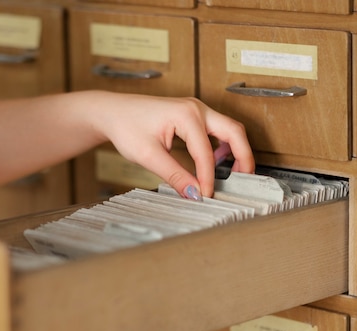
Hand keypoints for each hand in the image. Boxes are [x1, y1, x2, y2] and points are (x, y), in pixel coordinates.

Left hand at [92, 93, 254, 197]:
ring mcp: (196, 109)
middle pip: (234, 131)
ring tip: (235, 174)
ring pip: (229, 128)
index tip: (207, 196)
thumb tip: (193, 193)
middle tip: (245, 181)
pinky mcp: (192, 115)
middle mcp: (196, 108)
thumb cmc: (125, 126)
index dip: (208, 178)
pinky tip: (219, 162)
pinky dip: (224, 145)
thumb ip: (174, 175)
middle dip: (243, 157)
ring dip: (236, 149)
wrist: (112, 112)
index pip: (205, 153)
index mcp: (186, 115)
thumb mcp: (148, 156)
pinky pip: (217, 129)